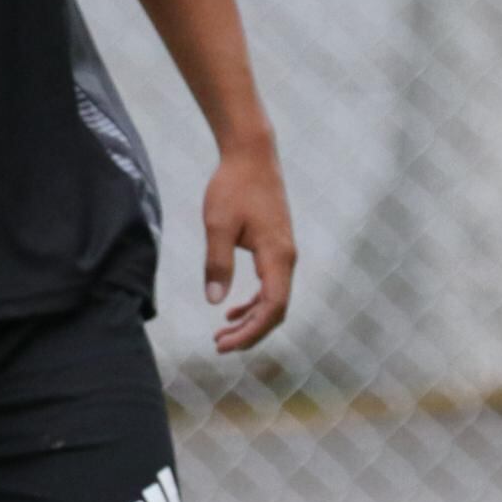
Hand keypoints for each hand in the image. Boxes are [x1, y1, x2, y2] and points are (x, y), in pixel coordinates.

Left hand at [204, 141, 295, 351]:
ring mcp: (283, 253)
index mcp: (277, 256)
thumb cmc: (233, 187)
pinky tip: (232, 309)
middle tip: (219, 345)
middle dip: (250, 332)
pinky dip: (253, 302)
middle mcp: (287, 258)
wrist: (251, 156)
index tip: (224, 342)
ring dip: (251, 320)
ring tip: (222, 334)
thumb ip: (217, 263)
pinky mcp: (275, 247)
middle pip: (275, 310)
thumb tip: (215, 302)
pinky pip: (270, 285)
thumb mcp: (217, 225)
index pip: (273, 307)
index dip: (252, 331)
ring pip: (273, 299)